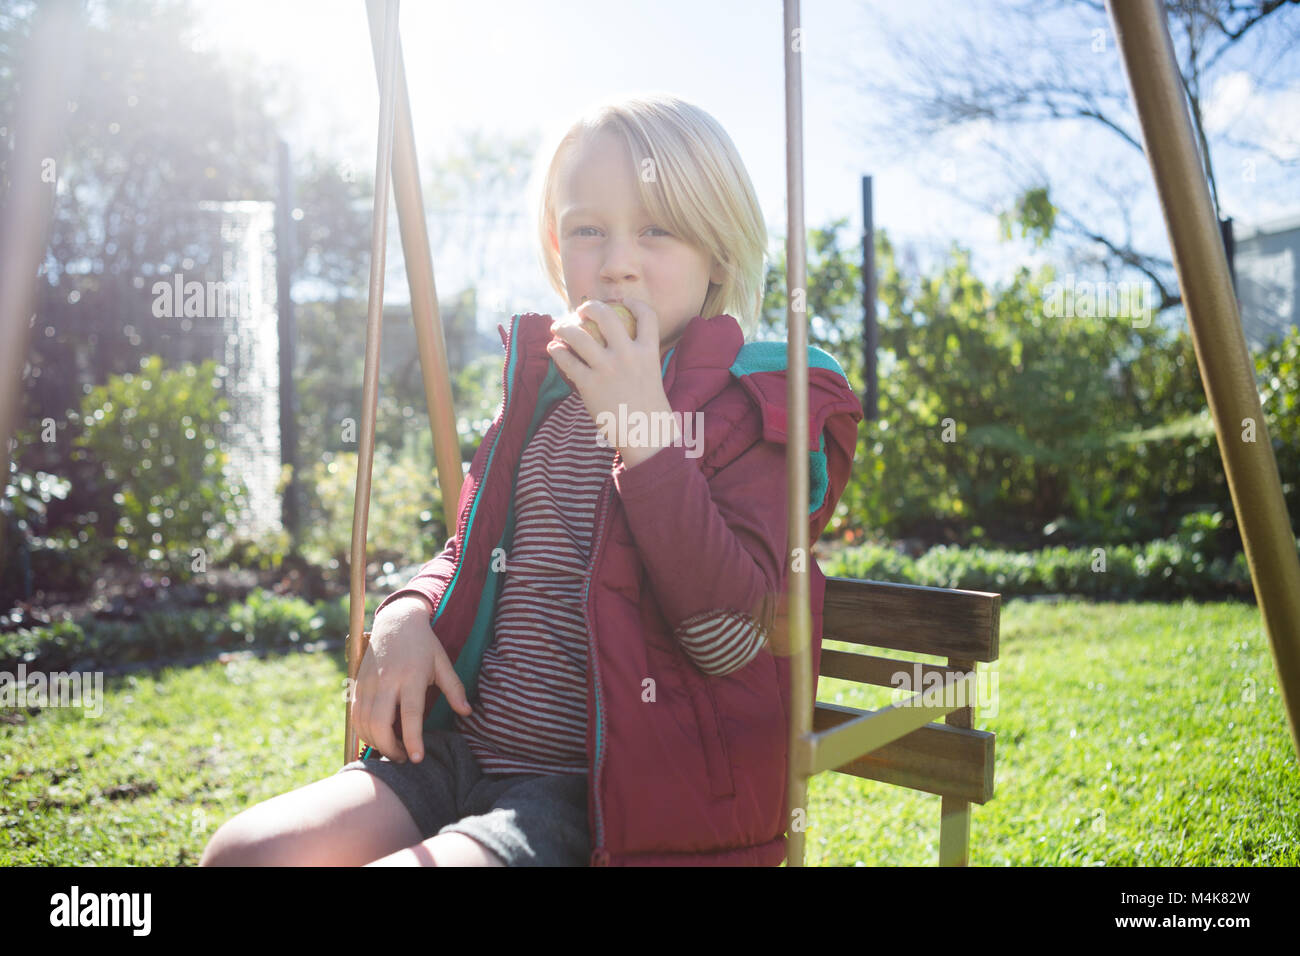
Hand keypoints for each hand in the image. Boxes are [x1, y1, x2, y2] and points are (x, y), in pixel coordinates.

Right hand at [352, 595, 471, 762]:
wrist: (395, 621)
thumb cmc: (424, 644)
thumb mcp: (443, 662)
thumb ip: (454, 689)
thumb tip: (467, 713)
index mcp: (412, 676)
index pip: (410, 714)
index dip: (413, 739)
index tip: (417, 759)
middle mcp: (387, 681)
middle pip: (380, 723)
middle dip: (390, 748)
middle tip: (404, 758)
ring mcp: (369, 683)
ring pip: (364, 723)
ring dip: (375, 743)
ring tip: (393, 750)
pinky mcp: (357, 684)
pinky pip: (355, 716)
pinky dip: (363, 732)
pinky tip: (377, 737)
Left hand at [546, 298, 678, 466]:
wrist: (646, 436)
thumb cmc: (648, 408)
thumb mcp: (652, 375)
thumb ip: (639, 357)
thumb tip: (620, 343)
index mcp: (648, 352)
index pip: (647, 315)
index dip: (633, 303)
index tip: (621, 302)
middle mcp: (628, 355)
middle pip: (606, 316)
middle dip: (589, 307)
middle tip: (580, 310)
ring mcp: (608, 369)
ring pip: (578, 335)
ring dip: (564, 327)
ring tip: (558, 327)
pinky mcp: (590, 385)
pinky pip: (566, 360)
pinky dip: (556, 351)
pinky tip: (554, 350)